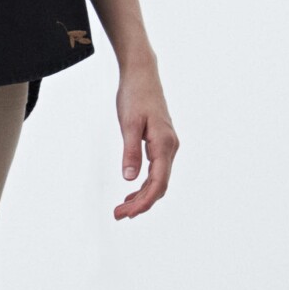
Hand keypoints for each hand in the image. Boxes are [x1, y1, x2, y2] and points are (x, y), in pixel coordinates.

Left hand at [113, 56, 178, 220]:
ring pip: (158, 179)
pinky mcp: (161, 143)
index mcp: (164, 144)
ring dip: (142, 196)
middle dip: (141, 203)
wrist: (142, 75)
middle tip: (118, 215)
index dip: (144, 202)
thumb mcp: (128, 124)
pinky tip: (131, 190)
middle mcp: (170, 147)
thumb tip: (129, 178)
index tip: (127, 213)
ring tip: (123, 208)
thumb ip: (130, 151)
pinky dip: (144, 183)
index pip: (158, 183)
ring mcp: (167, 145)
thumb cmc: (135, 95)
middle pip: (159, 185)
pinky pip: (156, 170)